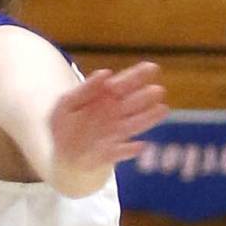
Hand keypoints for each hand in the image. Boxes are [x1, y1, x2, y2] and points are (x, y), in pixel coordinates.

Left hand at [49, 61, 165, 176]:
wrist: (64, 156)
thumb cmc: (65, 126)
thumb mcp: (67, 104)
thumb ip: (85, 90)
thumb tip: (105, 73)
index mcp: (105, 99)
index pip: (124, 84)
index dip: (137, 76)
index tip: (151, 68)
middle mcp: (115, 115)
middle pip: (132, 103)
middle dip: (144, 97)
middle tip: (157, 91)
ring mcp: (115, 134)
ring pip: (133, 125)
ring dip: (147, 119)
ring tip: (161, 110)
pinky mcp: (110, 154)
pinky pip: (119, 152)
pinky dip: (128, 150)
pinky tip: (139, 146)